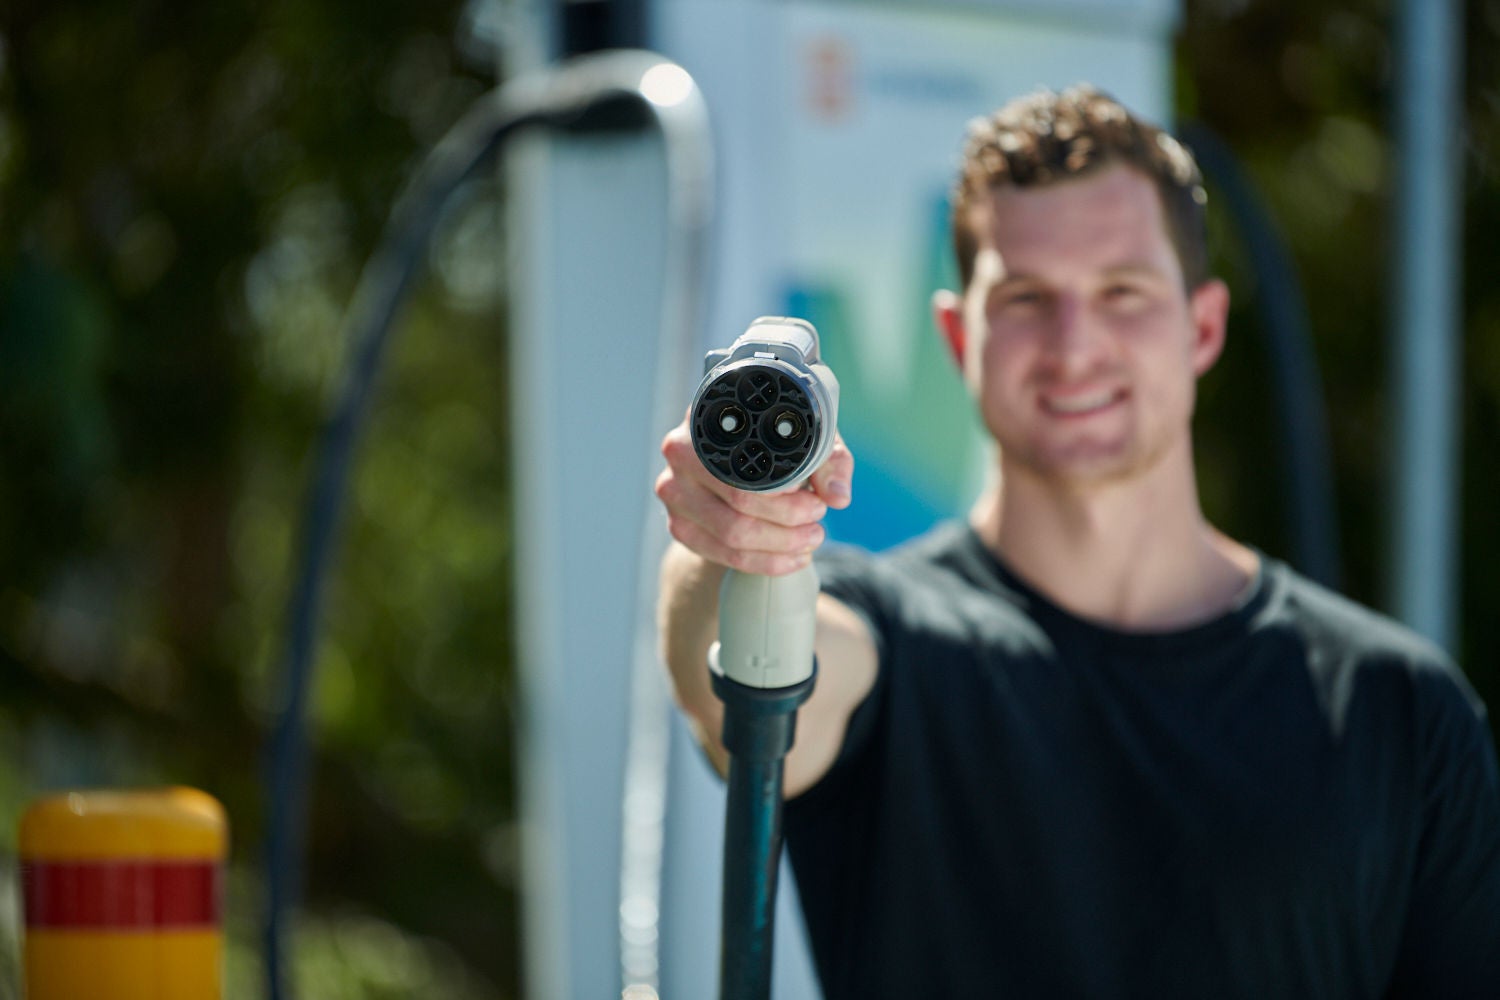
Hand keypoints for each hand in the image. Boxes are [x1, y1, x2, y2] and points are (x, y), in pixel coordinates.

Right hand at [655, 416, 852, 575]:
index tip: (816, 500)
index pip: (747, 461)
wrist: (734, 469)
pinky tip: (791, 558)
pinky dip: (764, 562)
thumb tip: (837, 496)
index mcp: (710, 418)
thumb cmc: (774, 446)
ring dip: (779, 545)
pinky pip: (722, 554)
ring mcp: (674, 491)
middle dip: (789, 520)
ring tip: (811, 541)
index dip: (785, 488)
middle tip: (818, 522)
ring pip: (732, 533)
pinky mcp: (679, 525)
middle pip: (740, 501)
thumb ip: (828, 462)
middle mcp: (681, 451)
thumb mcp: (807, 441)